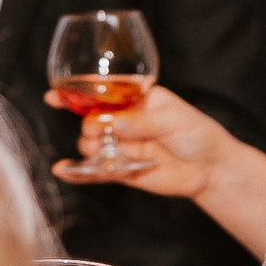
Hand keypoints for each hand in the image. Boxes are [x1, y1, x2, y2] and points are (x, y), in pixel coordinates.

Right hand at [46, 83, 230, 197]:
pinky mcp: (121, 170)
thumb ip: (143, 121)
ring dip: (89, 148)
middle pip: (90, 119)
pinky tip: (65, 171)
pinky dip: (78, 172)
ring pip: (90, 145)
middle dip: (89, 125)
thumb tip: (114, 123)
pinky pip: (95, 171)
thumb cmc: (197, 134)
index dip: (76, 93)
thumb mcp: (174, 119)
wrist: (210, 169)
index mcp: (136, 99)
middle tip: (102, 133)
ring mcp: (121, 145)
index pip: (101, 93)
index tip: (54, 95)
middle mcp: (124, 120)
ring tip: (104, 152)